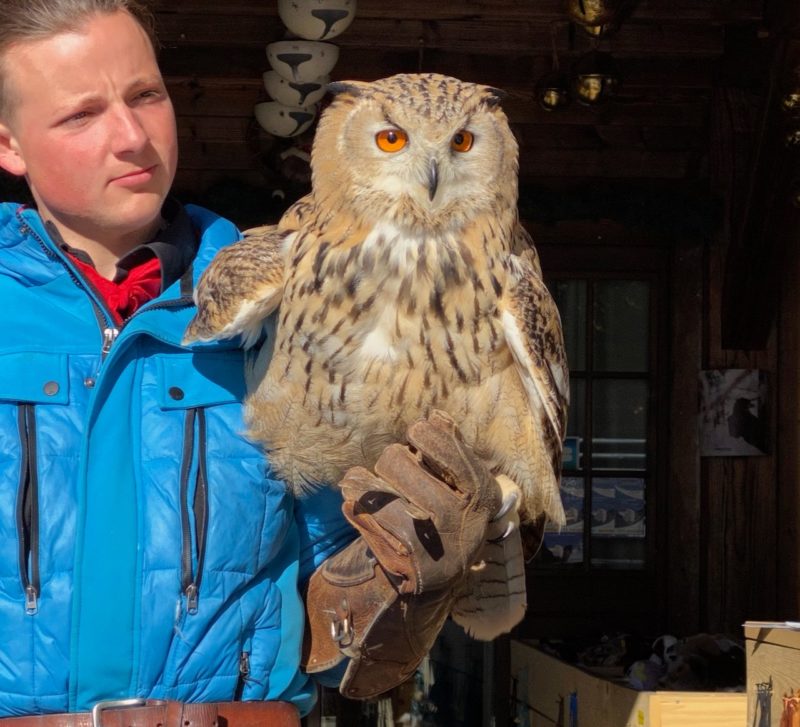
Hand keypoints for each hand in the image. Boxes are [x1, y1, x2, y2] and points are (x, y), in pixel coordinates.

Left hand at [338, 410, 501, 594]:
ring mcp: (439, 544)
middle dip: (392, 461)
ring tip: (355, 482)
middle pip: (406, 465)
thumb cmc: (440, 521)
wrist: (431, 586)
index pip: (455, 455)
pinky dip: (357, 508)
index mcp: (481, 495)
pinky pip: (374, 521)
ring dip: (365, 484)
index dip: (431, 440)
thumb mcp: (455, 487)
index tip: (415, 433)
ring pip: (386, 492)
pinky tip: (350, 503)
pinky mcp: (413, 564)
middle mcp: (465, 520)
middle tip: (389, 469)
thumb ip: (448, 452)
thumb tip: (438, 417)